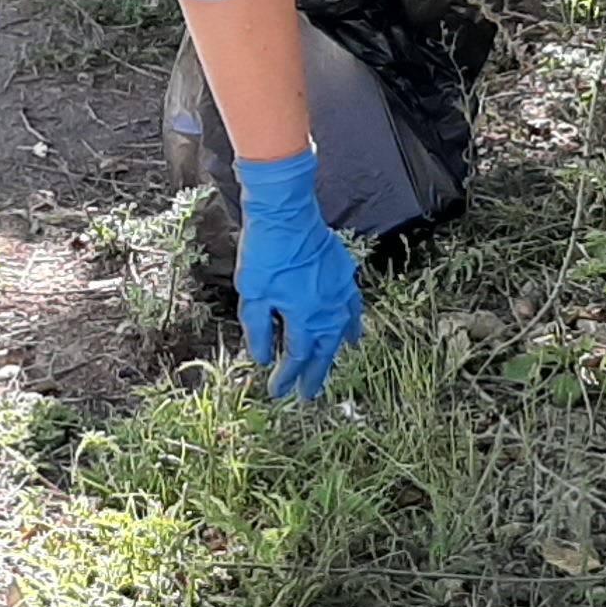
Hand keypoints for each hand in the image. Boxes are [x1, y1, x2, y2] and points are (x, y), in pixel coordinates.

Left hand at [231, 152, 364, 400]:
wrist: (286, 212)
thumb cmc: (266, 252)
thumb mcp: (253, 295)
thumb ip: (259, 330)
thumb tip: (263, 357)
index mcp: (305, 317)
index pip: (295, 356)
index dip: (286, 376)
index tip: (278, 390)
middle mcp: (328, 309)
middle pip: (322, 350)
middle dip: (313, 374)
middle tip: (308, 394)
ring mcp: (339, 292)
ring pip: (339, 332)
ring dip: (332, 353)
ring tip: (329, 369)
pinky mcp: (342, 275)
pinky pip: (351, 308)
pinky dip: (351, 324)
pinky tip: (352, 332)